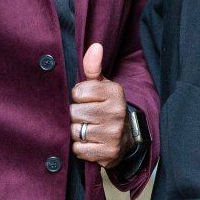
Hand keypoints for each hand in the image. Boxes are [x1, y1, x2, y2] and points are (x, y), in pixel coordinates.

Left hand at [71, 43, 129, 165]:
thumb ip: (93, 68)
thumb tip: (95, 46)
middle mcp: (117, 112)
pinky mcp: (109, 153)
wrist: (125, 138)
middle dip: (75, 116)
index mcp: (115, 92)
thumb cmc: (106, 107)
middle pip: (74, 113)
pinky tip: (90, 143)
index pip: (78, 92)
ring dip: (76, 133)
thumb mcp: (102, 86)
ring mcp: (114, 134)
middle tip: (85, 117)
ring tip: (87, 130)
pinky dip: (80, 148)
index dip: (77, 97)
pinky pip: (79, 149)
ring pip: (75, 131)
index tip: (86, 100)